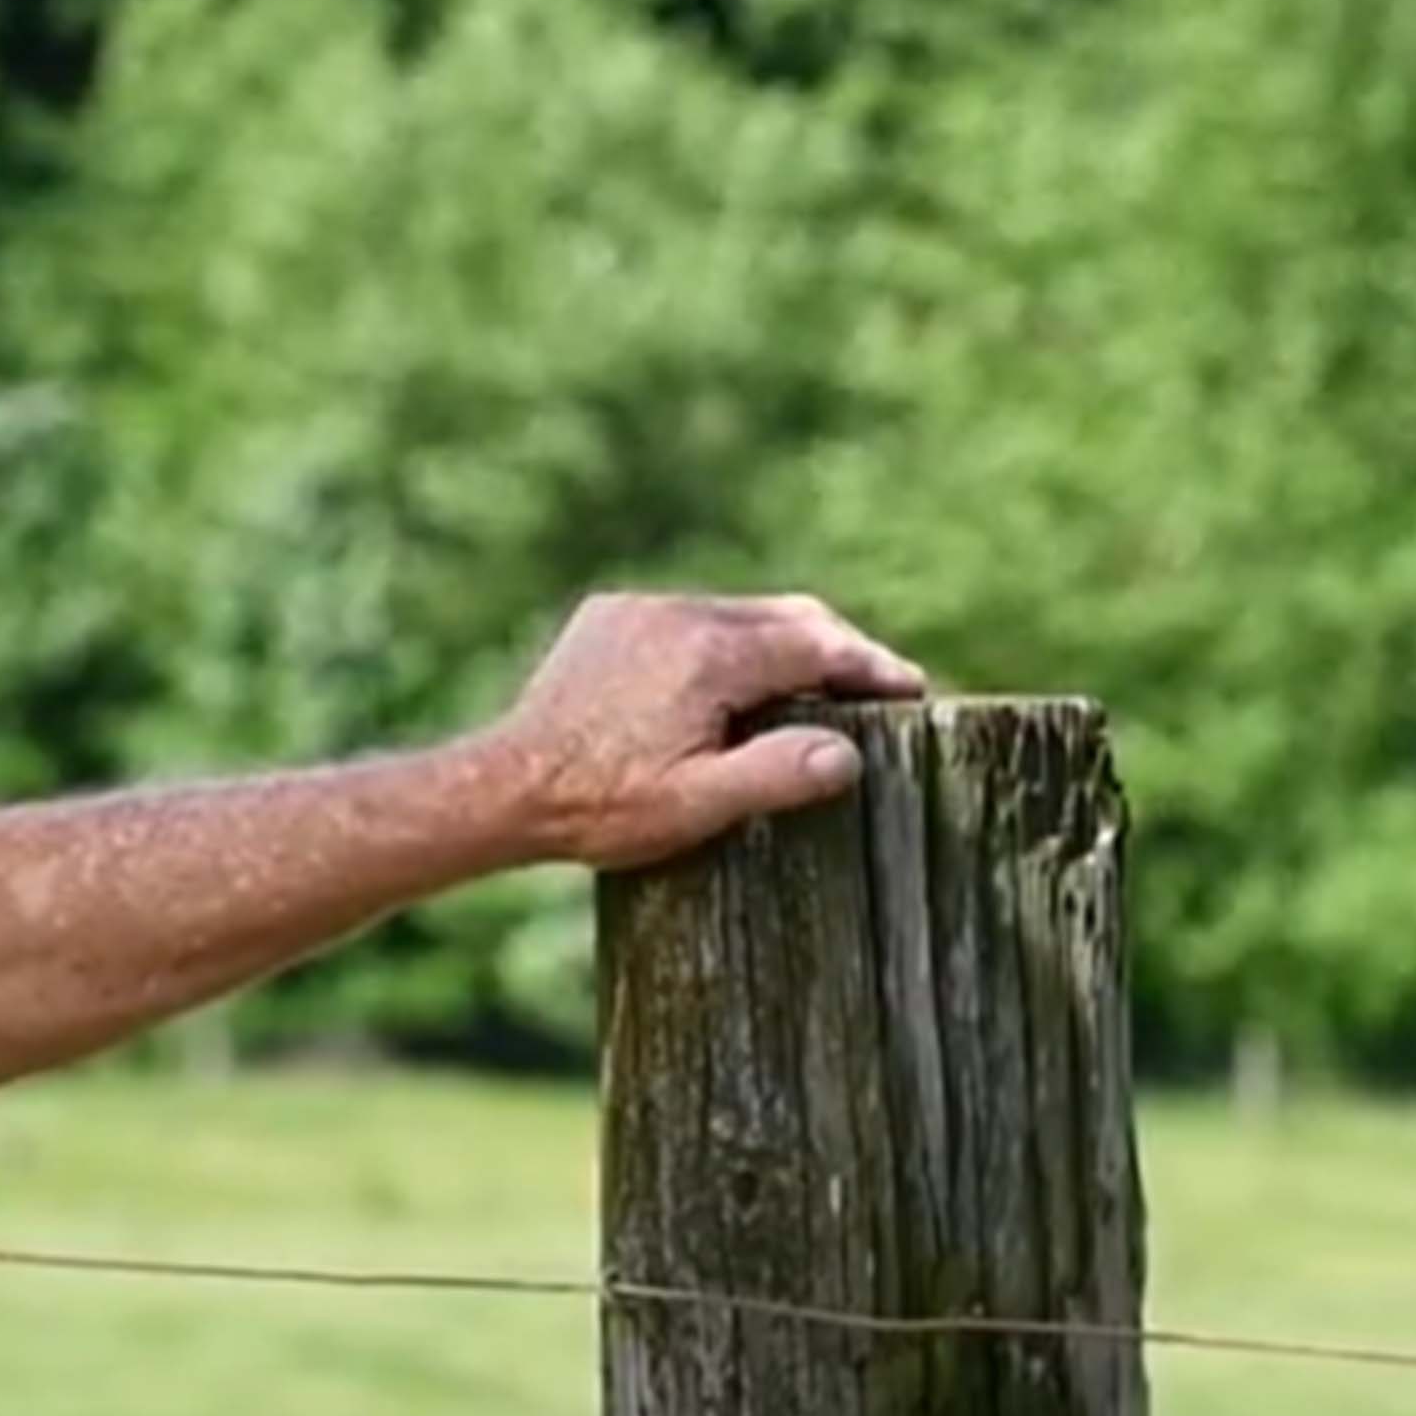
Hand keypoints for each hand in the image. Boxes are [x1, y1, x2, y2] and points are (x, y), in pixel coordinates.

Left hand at [480, 590, 924, 871]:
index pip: (819, 645)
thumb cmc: (600, 806)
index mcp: (710, 654)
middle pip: (788, 616)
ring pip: (739, 612)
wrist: (503, 786)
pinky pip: (689, 618)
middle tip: (879, 687)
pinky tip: (735, 684)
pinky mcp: (608, 618)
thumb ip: (777, 775)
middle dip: (839, 649)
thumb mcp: (698, 806)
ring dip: (782, 643)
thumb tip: (847, 754)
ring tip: (818, 687)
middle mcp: (678, 614)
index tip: (912, 689)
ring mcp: (640, 609)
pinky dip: (727, 642)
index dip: (871, 667)